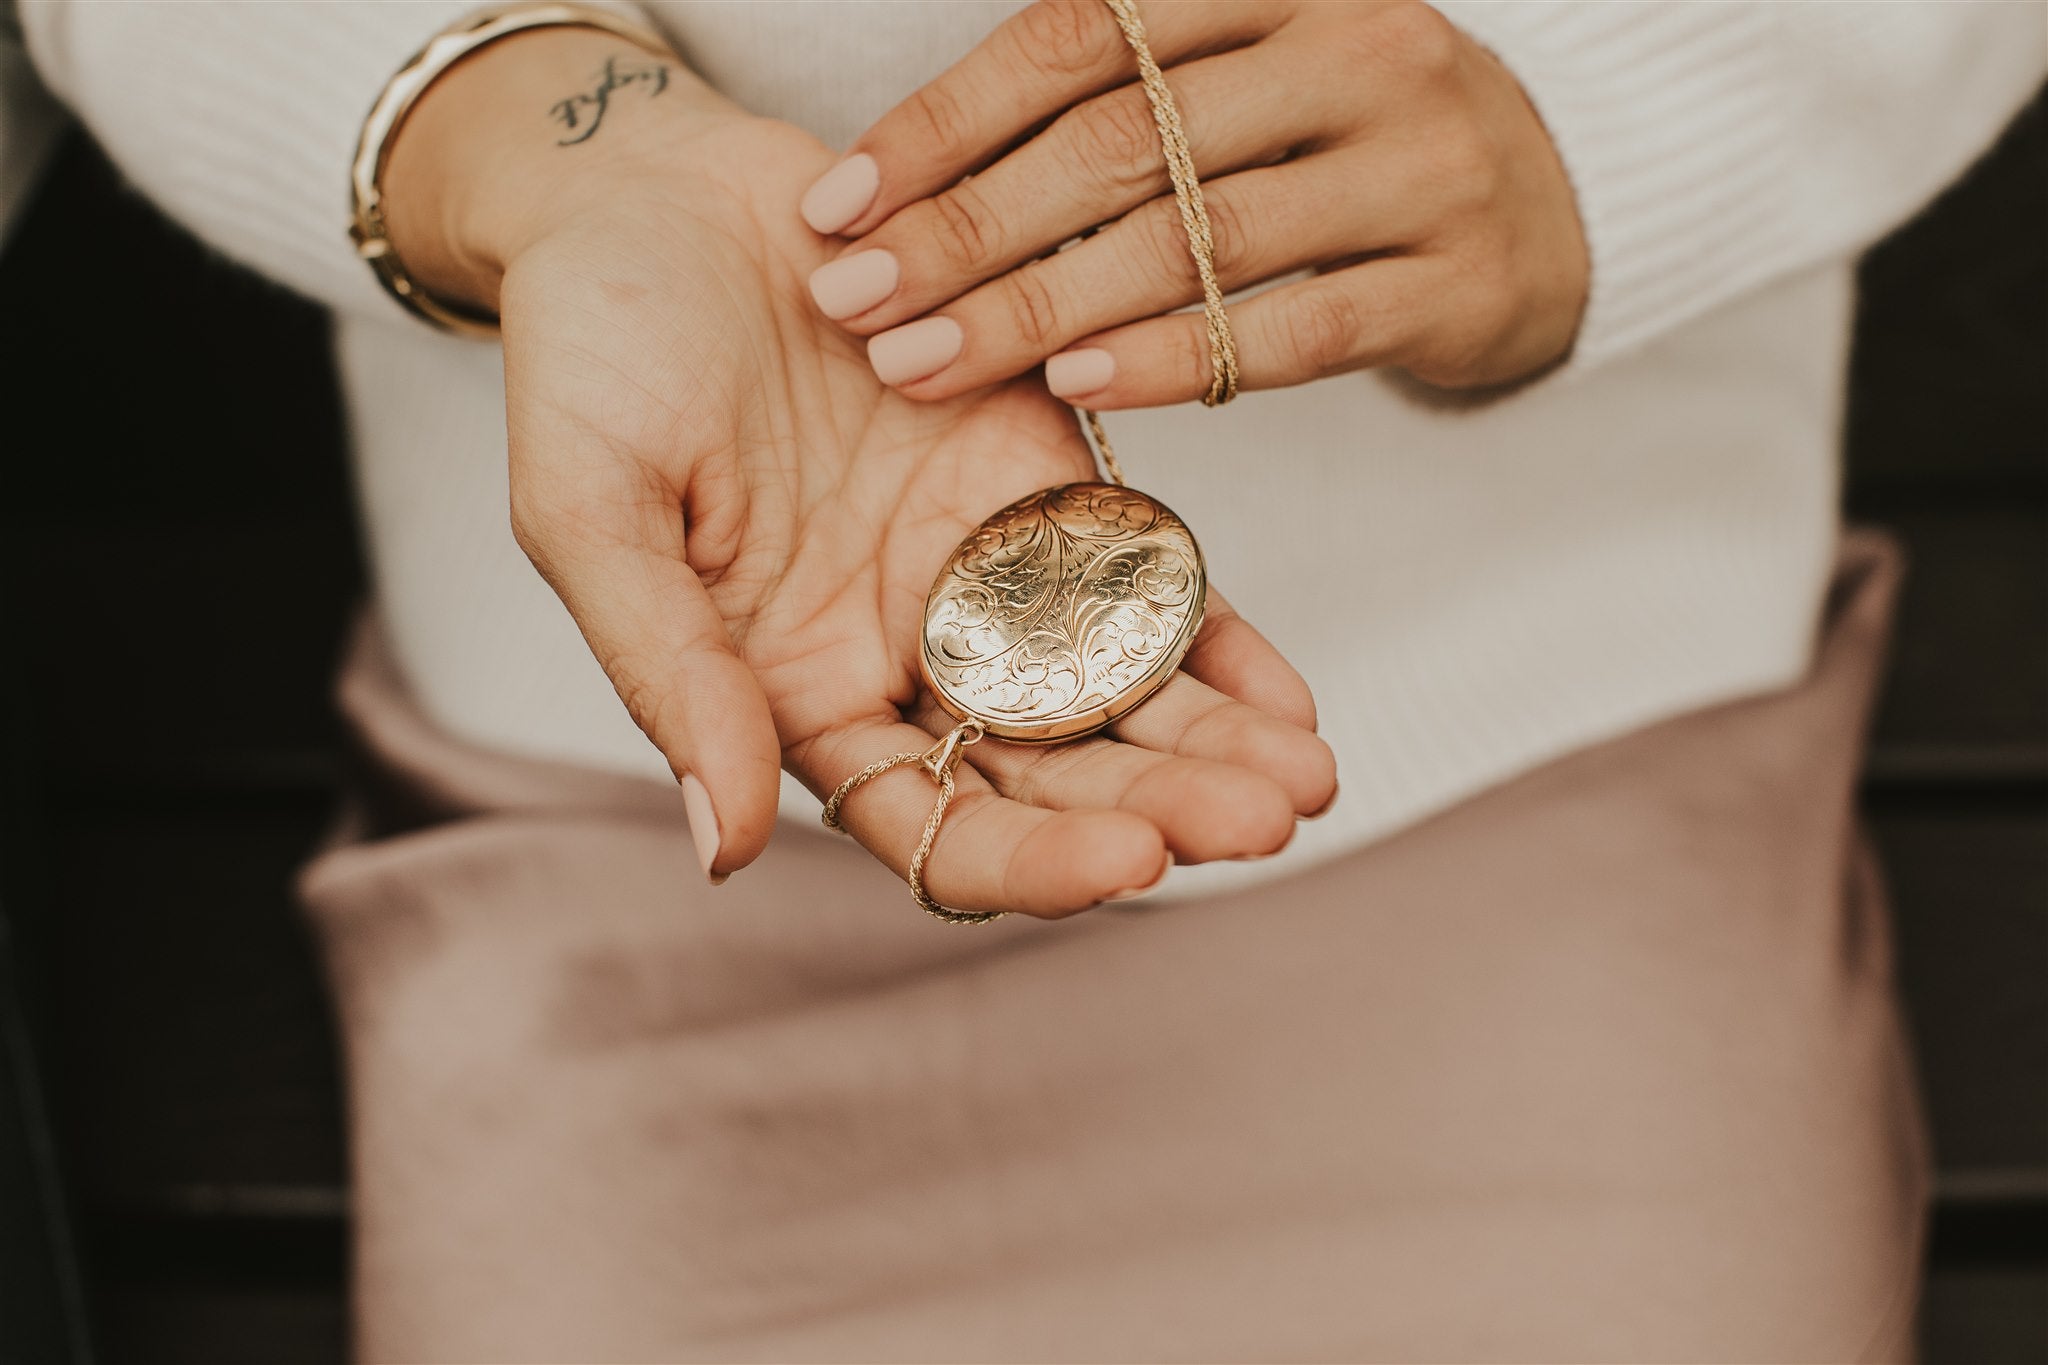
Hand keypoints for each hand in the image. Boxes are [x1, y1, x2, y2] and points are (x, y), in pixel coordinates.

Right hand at [380, 28, 1336, 915]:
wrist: (658, 189)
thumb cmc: (593, 348)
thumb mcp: (590, 509)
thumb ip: (669, 672)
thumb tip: (725, 847)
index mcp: (793, 690)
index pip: (922, 824)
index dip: (1023, 861)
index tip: (1126, 861)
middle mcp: (902, 650)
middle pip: (1047, 773)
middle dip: (1158, 808)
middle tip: (1262, 823)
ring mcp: (980, 565)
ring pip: (1113, 690)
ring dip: (1210, 742)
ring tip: (1304, 779)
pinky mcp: (1043, 475)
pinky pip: (1142, 575)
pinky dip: (1214, 635)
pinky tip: (1284, 694)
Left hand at [799, 0, 1587, 404]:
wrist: (1552, 205)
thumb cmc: (1342, 139)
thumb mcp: (1249, 65)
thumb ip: (1119, 85)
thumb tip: (900, 171)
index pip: (1080, 35)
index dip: (945, 121)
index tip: (836, 204)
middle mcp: (1356, 48)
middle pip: (1123, 142)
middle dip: (966, 230)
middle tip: (855, 305)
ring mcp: (1418, 164)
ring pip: (1198, 240)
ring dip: (1041, 308)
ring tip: (925, 365)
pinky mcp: (1454, 280)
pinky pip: (1294, 330)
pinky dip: (1176, 356)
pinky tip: (1077, 383)